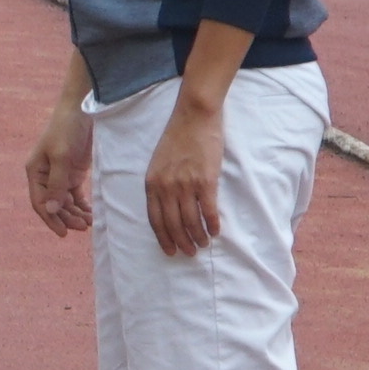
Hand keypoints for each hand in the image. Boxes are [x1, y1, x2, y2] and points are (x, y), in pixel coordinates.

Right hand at [25, 100, 93, 234]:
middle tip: (83, 227)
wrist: (82, 108)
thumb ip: (57, 184)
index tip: (64, 233)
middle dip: (67, 218)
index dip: (51, 219)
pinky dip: (82, 205)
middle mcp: (45, 176)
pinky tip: (91, 213)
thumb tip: (52, 210)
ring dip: (76, 213)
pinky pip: (76, 194)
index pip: (40, 202)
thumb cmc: (66, 128)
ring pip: (66, 202)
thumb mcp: (61, 156)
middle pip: (54, 205)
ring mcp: (60, 174)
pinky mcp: (74, 172)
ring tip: (89, 223)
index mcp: (35, 172)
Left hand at [144, 100, 226, 258]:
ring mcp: (185, 184)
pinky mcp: (205, 180)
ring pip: (191, 220)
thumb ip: (160, 185)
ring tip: (204, 244)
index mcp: (152, 184)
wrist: (193, 117)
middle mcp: (166, 187)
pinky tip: (216, 231)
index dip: (163, 238)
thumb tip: (168, 207)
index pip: (155, 220)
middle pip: (173, 224)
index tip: (170, 250)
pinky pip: (208, 210)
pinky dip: (212, 224)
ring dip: (198, 236)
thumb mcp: (158, 163)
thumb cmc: (177, 138)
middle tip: (190, 252)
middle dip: (181, 242)